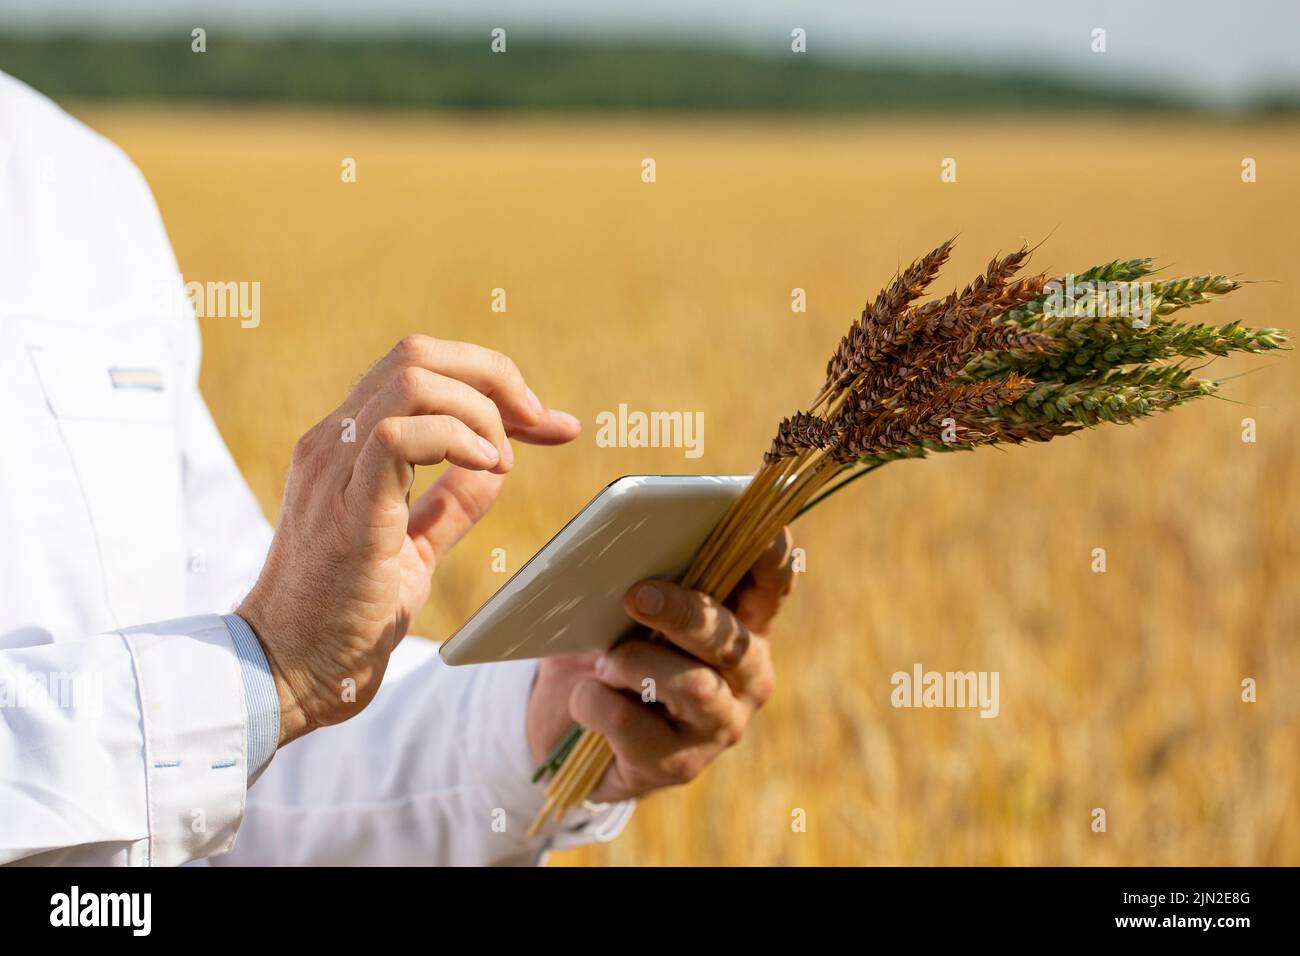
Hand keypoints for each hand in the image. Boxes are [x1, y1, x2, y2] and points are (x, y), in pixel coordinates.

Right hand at [238, 335, 579, 744]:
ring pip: (411, 380)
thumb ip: (449, 505)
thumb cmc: (343, 619)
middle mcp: (333, 443)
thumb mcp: (412, 550)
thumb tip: (495, 467)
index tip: (548, 424)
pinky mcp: (346, 508)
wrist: (285, 674)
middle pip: (418, 354)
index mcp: (348, 446)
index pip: (421, 371)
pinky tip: (488, 470)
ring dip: (480, 410)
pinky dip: (457, 439)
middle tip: (538, 427)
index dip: (493, 382)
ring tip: (503, 460)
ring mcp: (333, 470)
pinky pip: (399, 437)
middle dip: (495, 377)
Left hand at [527, 528, 792, 802]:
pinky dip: (596, 702)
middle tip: (635, 595)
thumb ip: (641, 583)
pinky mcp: (678, 766)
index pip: (771, 585)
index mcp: (743, 624)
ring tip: (603, 661)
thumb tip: (625, 559)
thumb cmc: (606, 649)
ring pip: (692, 685)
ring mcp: (718, 724)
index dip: (771, 557)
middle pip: (730, 638)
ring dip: (635, 663)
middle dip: (684, 612)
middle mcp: (746, 676)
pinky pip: (632, 724)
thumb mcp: (622, 611)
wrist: (567, 727)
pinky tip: (586, 699)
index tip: (764, 530)